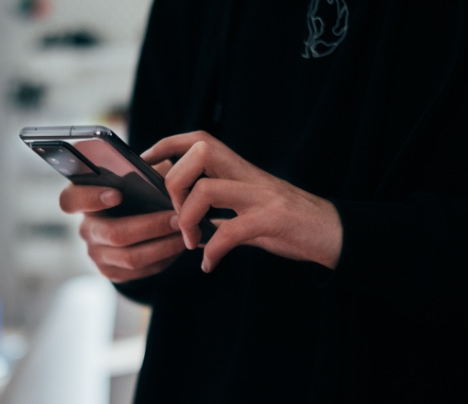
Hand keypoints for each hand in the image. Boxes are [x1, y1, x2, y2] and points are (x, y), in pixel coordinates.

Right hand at [59, 161, 185, 281]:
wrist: (136, 220)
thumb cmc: (138, 192)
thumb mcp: (139, 176)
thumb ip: (144, 173)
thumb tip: (162, 176)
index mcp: (83, 199)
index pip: (71, 200)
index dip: (91, 198)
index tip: (117, 194)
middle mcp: (86, 228)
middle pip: (113, 233)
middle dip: (150, 226)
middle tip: (178, 218)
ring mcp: (96, 253)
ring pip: (130, 257)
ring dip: (163, 246)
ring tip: (185, 233)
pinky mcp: (111, 271)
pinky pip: (139, 271)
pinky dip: (163, 259)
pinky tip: (178, 246)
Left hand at [141, 131, 341, 272]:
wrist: (335, 235)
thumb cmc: (289, 223)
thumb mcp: (249, 210)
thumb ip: (220, 210)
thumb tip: (185, 218)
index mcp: (240, 170)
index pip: (198, 139)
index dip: (166, 145)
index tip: (145, 164)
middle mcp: (249, 175)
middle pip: (199, 153)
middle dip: (174, 183)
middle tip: (175, 216)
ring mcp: (262, 195)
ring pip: (207, 189)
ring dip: (188, 219)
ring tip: (191, 243)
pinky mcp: (274, 219)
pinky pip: (232, 231)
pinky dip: (213, 250)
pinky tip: (210, 264)